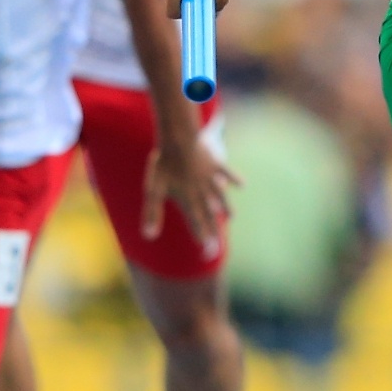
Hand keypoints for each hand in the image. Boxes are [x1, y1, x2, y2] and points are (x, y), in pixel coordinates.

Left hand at [144, 127, 236, 246]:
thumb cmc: (164, 165)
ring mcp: (210, 178)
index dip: (201, 236)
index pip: (195, 222)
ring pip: (220, 196)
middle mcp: (202, 191)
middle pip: (209, 214)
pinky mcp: (215, 164)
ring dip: (226, 207)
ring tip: (231, 216)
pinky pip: (227, 172)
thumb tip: (149, 236)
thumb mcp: (153, 190)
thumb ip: (152, 213)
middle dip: (214, 230)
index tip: (207, 250)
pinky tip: (242, 185)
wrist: (179, 140)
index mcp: (188, 198)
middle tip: (219, 244)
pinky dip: (235, 179)